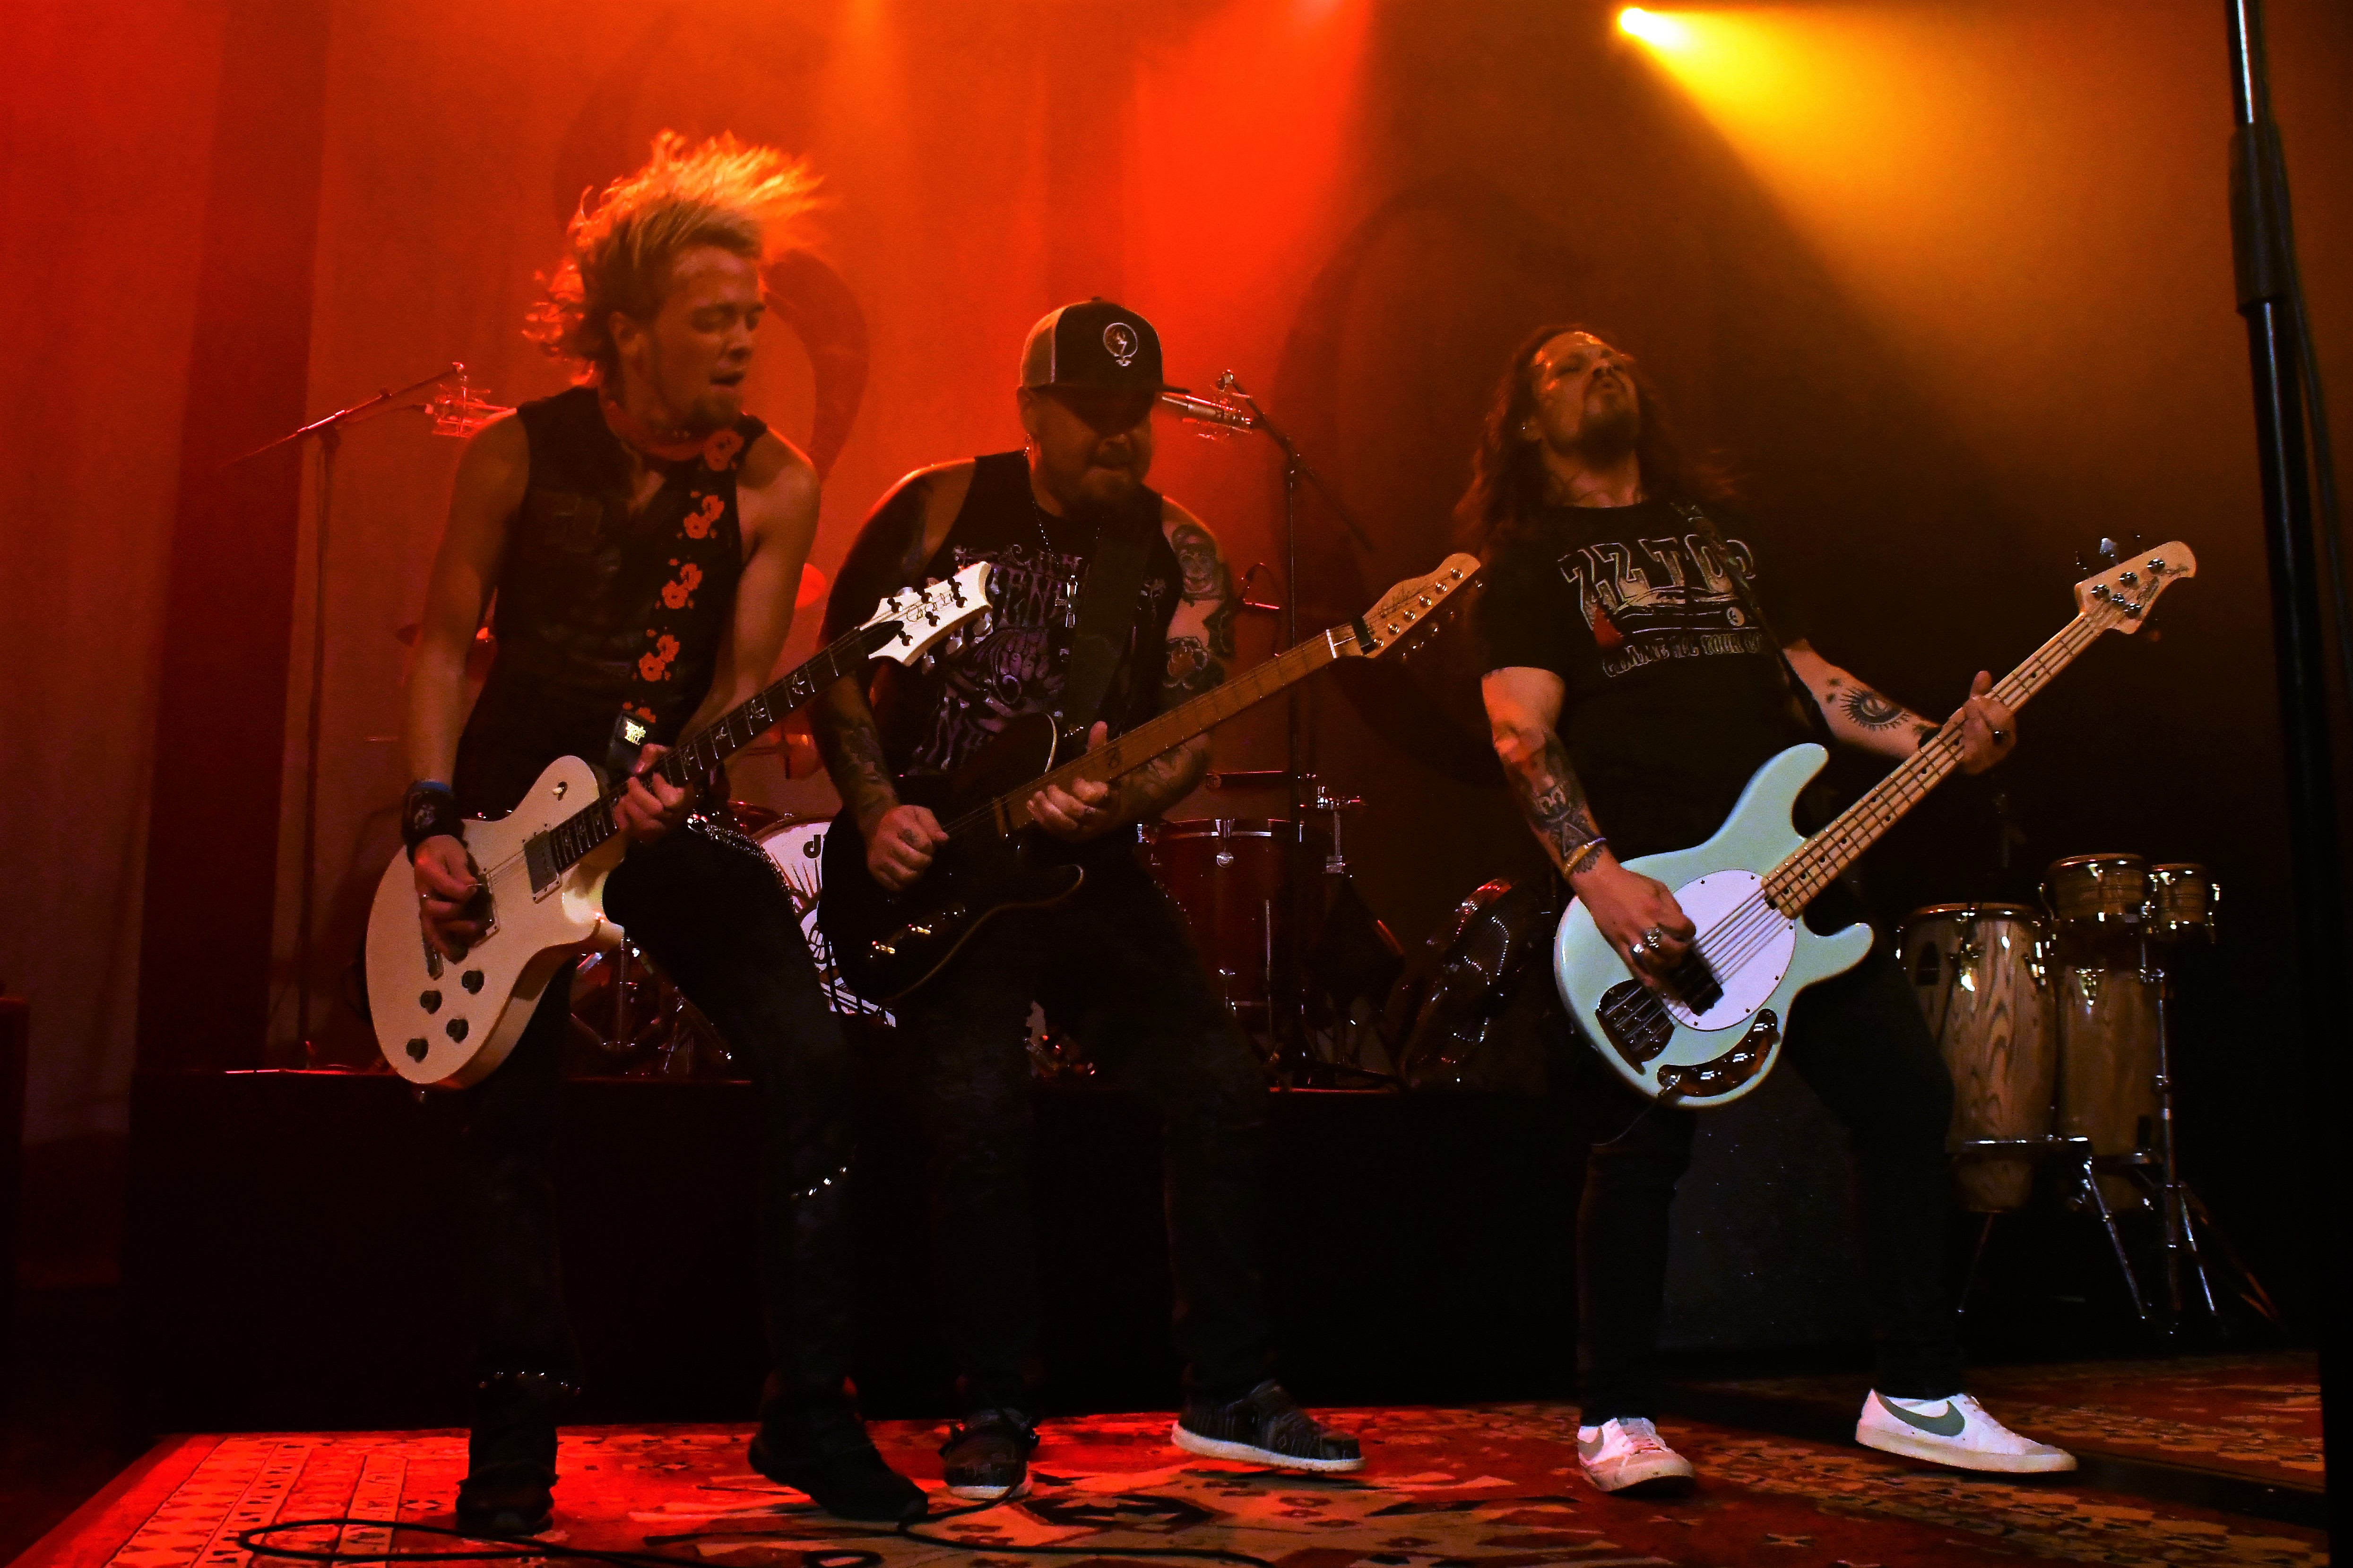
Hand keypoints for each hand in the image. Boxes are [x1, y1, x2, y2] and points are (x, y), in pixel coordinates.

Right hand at [413, 834, 486, 959]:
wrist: (430, 848)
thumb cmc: (444, 850)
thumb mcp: (454, 853)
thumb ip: (461, 870)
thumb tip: (471, 888)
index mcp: (427, 872)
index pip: (444, 886)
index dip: (460, 891)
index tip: (474, 891)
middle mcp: (422, 892)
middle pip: (432, 911)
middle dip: (455, 917)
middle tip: (475, 923)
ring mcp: (425, 904)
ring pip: (431, 926)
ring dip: (449, 938)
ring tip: (466, 946)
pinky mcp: (429, 913)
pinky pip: (432, 931)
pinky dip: (442, 944)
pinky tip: (454, 955)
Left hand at [611, 742, 692, 842]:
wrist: (670, 789)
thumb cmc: (669, 772)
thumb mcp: (665, 756)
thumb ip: (653, 754)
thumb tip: (638, 770)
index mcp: (685, 797)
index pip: (673, 800)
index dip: (661, 787)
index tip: (655, 775)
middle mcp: (675, 816)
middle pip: (655, 811)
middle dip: (638, 794)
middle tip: (631, 781)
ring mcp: (661, 828)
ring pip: (643, 824)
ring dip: (629, 806)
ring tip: (626, 795)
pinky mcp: (646, 833)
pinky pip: (631, 830)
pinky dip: (621, 817)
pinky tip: (621, 805)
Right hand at [865, 802, 947, 890]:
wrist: (875, 824)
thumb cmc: (902, 819)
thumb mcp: (919, 814)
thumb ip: (932, 825)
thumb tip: (943, 839)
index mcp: (898, 822)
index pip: (923, 844)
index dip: (930, 847)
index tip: (927, 844)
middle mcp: (885, 840)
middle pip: (915, 861)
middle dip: (925, 861)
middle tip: (924, 857)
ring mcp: (878, 857)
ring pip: (905, 876)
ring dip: (917, 874)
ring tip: (916, 866)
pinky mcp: (874, 869)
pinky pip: (894, 885)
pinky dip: (904, 883)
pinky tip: (906, 872)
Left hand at [1027, 722, 1119, 841]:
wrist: (1117, 809)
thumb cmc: (1107, 783)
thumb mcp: (1106, 765)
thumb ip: (1100, 747)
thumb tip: (1099, 723)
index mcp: (1109, 798)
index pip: (1097, 797)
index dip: (1083, 788)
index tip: (1074, 777)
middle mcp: (1099, 817)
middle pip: (1078, 812)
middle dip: (1060, 800)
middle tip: (1049, 786)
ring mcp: (1086, 829)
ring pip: (1066, 824)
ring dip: (1048, 811)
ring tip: (1035, 797)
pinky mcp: (1075, 836)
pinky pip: (1057, 832)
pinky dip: (1042, 820)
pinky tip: (1032, 807)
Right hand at [1573, 855, 1696, 991]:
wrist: (1600, 884)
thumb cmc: (1630, 883)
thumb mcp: (1657, 886)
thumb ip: (1671, 906)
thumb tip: (1681, 923)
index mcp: (1656, 909)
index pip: (1683, 928)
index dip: (1689, 931)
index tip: (1687, 930)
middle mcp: (1645, 927)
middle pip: (1671, 949)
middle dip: (1681, 950)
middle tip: (1680, 946)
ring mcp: (1630, 939)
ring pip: (1654, 962)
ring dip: (1667, 965)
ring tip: (1670, 960)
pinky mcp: (1619, 947)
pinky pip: (1634, 967)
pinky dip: (1648, 979)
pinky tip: (1657, 984)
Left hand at [1945, 670, 2016, 774]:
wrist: (1946, 749)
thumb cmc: (1965, 728)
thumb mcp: (1972, 709)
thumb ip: (1979, 693)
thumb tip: (1983, 673)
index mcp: (2006, 735)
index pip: (2007, 720)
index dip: (1993, 707)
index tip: (1976, 698)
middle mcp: (2001, 750)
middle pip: (1999, 728)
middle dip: (1982, 713)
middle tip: (1969, 703)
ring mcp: (1987, 761)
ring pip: (1985, 742)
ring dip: (1973, 726)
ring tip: (1964, 719)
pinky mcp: (1972, 768)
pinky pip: (1971, 754)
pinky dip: (1966, 741)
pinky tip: (1960, 733)